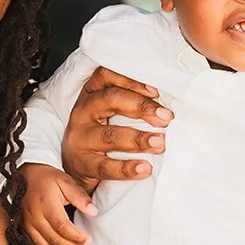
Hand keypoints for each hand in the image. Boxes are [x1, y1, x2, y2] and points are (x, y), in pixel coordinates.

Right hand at [19, 164, 95, 244]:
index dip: (76, 237)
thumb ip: (80, 197)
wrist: (26, 175)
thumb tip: (93, 212)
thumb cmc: (47, 179)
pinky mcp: (24, 229)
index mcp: (46, 204)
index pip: (62, 227)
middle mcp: (34, 216)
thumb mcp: (66, 181)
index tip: (88, 240)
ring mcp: (27, 224)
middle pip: (54, 239)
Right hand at [61, 67, 171, 189]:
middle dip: (141, 106)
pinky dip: (126, 168)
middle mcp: (82, 111)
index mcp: (91, 93)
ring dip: (138, 139)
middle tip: (166, 117)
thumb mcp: (110, 112)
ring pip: (109, 134)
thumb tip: (167, 108)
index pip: (107, 76)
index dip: (132, 81)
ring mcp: (79, 137)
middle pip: (110, 99)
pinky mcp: (81, 163)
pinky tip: (145, 168)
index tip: (156, 91)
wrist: (76, 167)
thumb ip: (131, 104)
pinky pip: (104, 166)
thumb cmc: (102, 133)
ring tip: (160, 144)